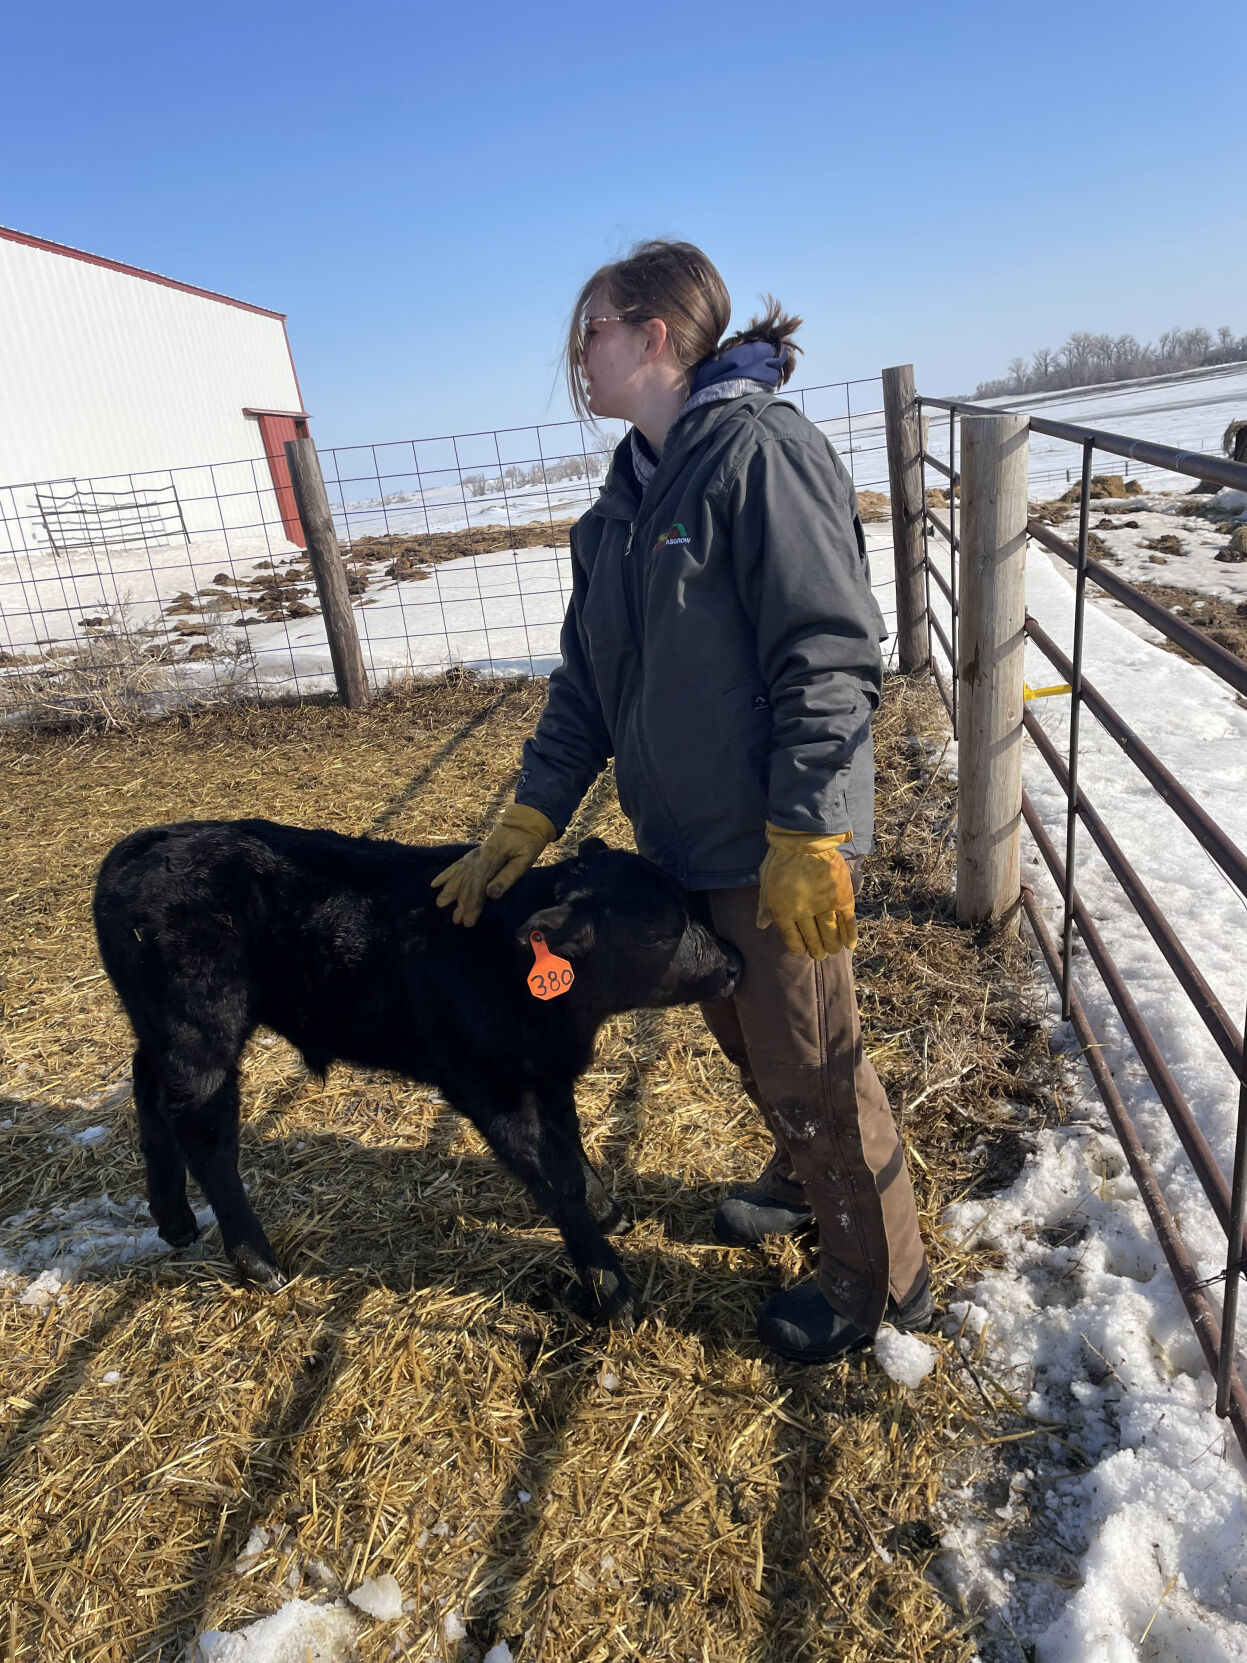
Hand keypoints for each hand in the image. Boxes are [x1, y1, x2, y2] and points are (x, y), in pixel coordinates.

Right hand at [431, 804, 555, 925]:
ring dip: (450, 891)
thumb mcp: (525, 859)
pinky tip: (435, 884)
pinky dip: (446, 874)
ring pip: (459, 875)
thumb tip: (492, 894)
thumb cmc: (528, 843)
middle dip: (461, 902)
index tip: (468, 919)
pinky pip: (457, 865)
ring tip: (441, 904)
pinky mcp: (474, 854)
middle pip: (467, 882)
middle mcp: (479, 857)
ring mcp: (475, 855)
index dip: (473, 903)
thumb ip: (508, 876)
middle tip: (456, 921)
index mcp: (492, 858)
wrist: (523, 823)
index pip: (479, 884)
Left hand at [756, 822, 855, 958]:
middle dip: (817, 949)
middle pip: (813, 939)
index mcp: (783, 912)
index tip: (803, 951)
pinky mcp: (842, 898)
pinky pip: (848, 921)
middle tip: (820, 955)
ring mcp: (824, 906)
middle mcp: (804, 914)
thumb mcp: (766, 884)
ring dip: (832, 944)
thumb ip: (765, 907)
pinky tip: (850, 945)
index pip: (793, 939)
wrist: (803, 839)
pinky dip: (850, 934)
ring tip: (833, 950)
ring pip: (830, 933)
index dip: (799, 948)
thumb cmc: (780, 860)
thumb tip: (761, 926)